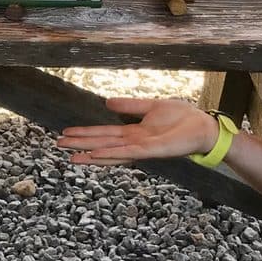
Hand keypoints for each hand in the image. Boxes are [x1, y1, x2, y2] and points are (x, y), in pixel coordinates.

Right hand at [57, 98, 218, 165]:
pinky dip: (112, 154)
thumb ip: (130, 106)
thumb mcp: (152, 107)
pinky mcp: (153, 151)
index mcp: (133, 133)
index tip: (66, 133)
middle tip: (58, 146)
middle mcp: (134, 143)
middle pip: (102, 144)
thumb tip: (107, 103)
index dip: (85, 134)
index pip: (104, 134)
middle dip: (80, 145)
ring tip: (72, 158)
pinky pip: (129, 153)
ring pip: (111, 152)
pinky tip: (96, 154)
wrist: (204, 127)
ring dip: (91, 155)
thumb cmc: (183, 119)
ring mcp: (142, 149)